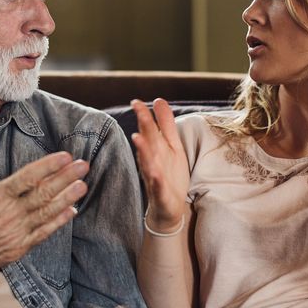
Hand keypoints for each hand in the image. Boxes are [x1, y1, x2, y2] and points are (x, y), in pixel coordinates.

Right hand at [0, 139, 88, 282]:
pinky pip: (43, 233)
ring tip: (83, 185)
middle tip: (83, 165)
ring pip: (48, 213)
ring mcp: (16, 234)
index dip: (49, 166)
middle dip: (66, 178)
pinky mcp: (17, 249)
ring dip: (68, 197)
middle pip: (45, 193)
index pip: (28, 177)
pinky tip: (70, 211)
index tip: (65, 156)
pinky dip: (58, 221)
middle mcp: (9, 215)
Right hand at [130, 98, 189, 230]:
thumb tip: (158, 99)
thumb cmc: (168, 175)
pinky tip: (155, 173)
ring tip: (138, 137)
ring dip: (143, 150)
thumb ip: (165, 123)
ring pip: (148, 162)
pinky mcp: (161, 193)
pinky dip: (156, 180)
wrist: (168, 208)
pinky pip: (158, 186)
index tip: (136, 101)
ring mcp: (154, 177)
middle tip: (137, 108)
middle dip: (143, 124)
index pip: (149, 129)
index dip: (144, 114)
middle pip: (147, 141)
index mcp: (156, 148)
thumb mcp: (171, 146)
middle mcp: (152, 160)